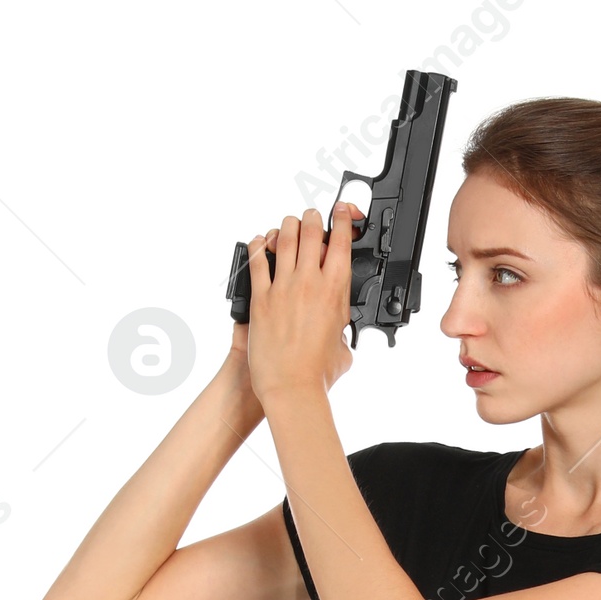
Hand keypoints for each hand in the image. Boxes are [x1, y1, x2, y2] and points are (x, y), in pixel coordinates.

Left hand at [244, 202, 360, 406]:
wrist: (291, 388)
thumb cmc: (317, 374)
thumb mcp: (343, 345)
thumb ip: (341, 327)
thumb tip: (341, 328)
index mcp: (335, 291)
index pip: (340, 241)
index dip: (342, 219)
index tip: (342, 211)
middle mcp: (309, 283)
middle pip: (311, 231)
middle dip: (312, 219)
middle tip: (311, 220)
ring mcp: (283, 287)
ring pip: (285, 238)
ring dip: (288, 227)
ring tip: (289, 227)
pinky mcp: (261, 298)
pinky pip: (257, 261)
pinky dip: (259, 246)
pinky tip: (262, 243)